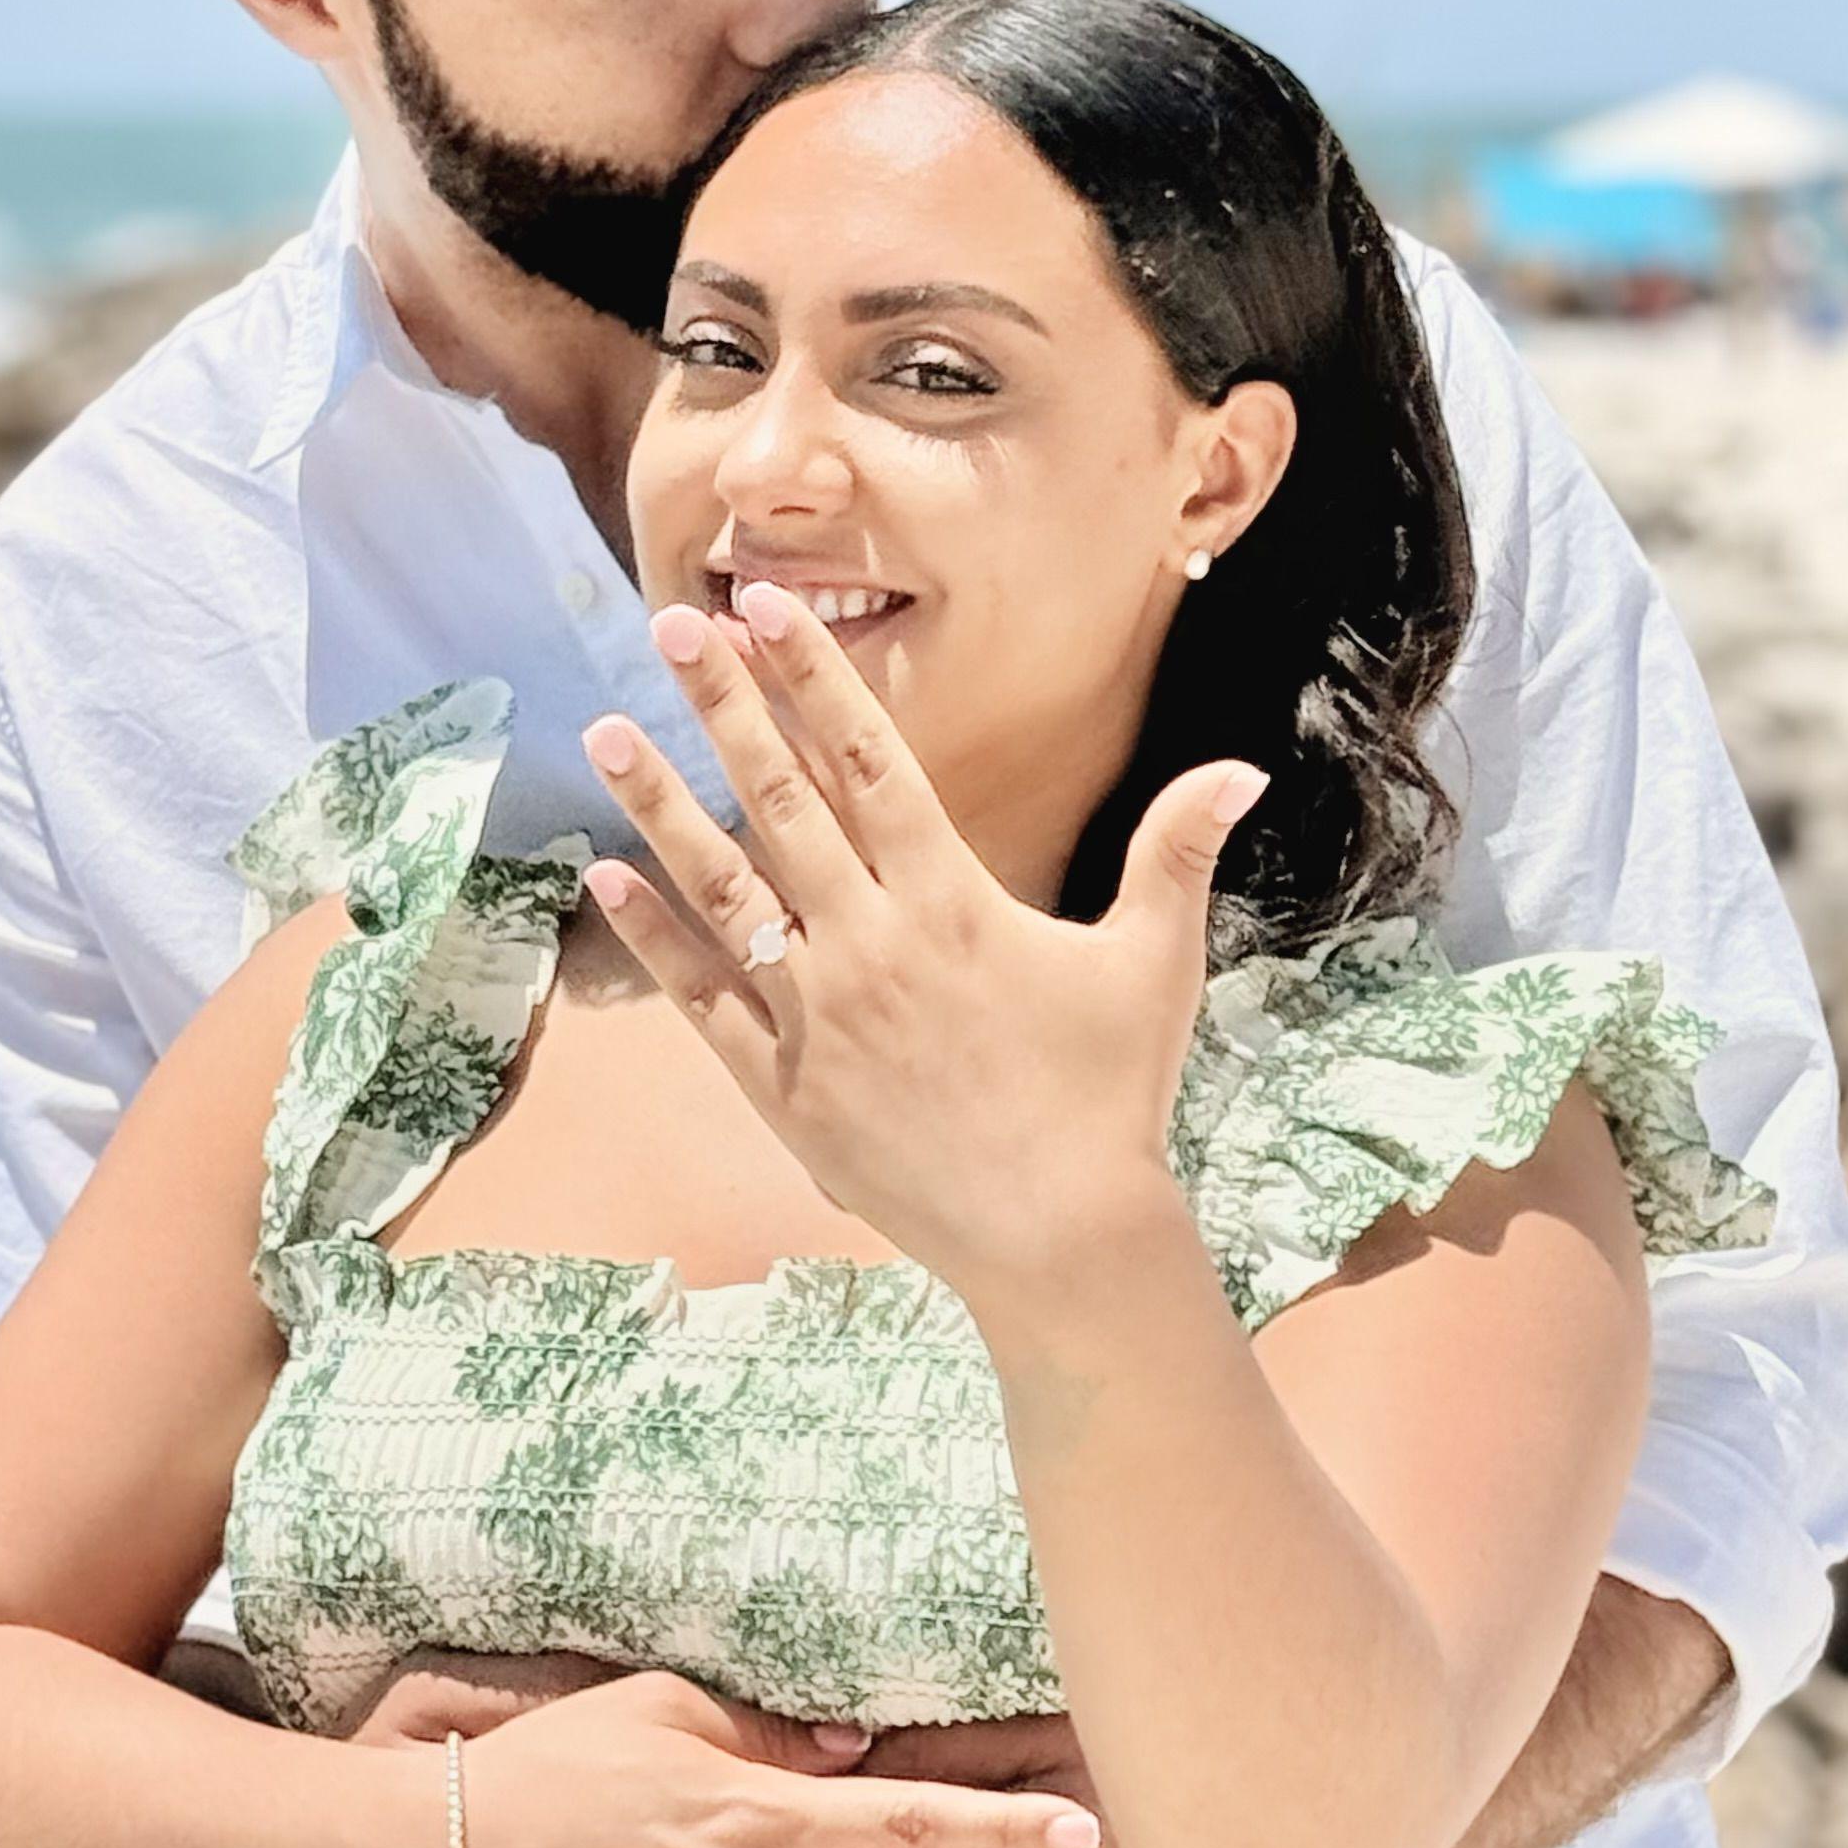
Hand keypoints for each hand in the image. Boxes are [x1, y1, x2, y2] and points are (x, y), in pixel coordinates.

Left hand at [579, 588, 1263, 1296]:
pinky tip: (604, 875)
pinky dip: (652, 936)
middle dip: (724, 706)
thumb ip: (1176, 854)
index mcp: (953, 900)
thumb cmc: (1111, 1098)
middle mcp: (872, 942)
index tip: (764, 609)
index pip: (871, 761)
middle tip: (672, 626)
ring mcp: (816, 1013)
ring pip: (721, 887)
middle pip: (782, 800)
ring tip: (604, 731)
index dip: (814, 680)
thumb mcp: (1154, 964)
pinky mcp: (782, 1084)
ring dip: (659, 804)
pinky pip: (703, 997)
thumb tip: (1243, 768)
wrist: (1057, 1238)